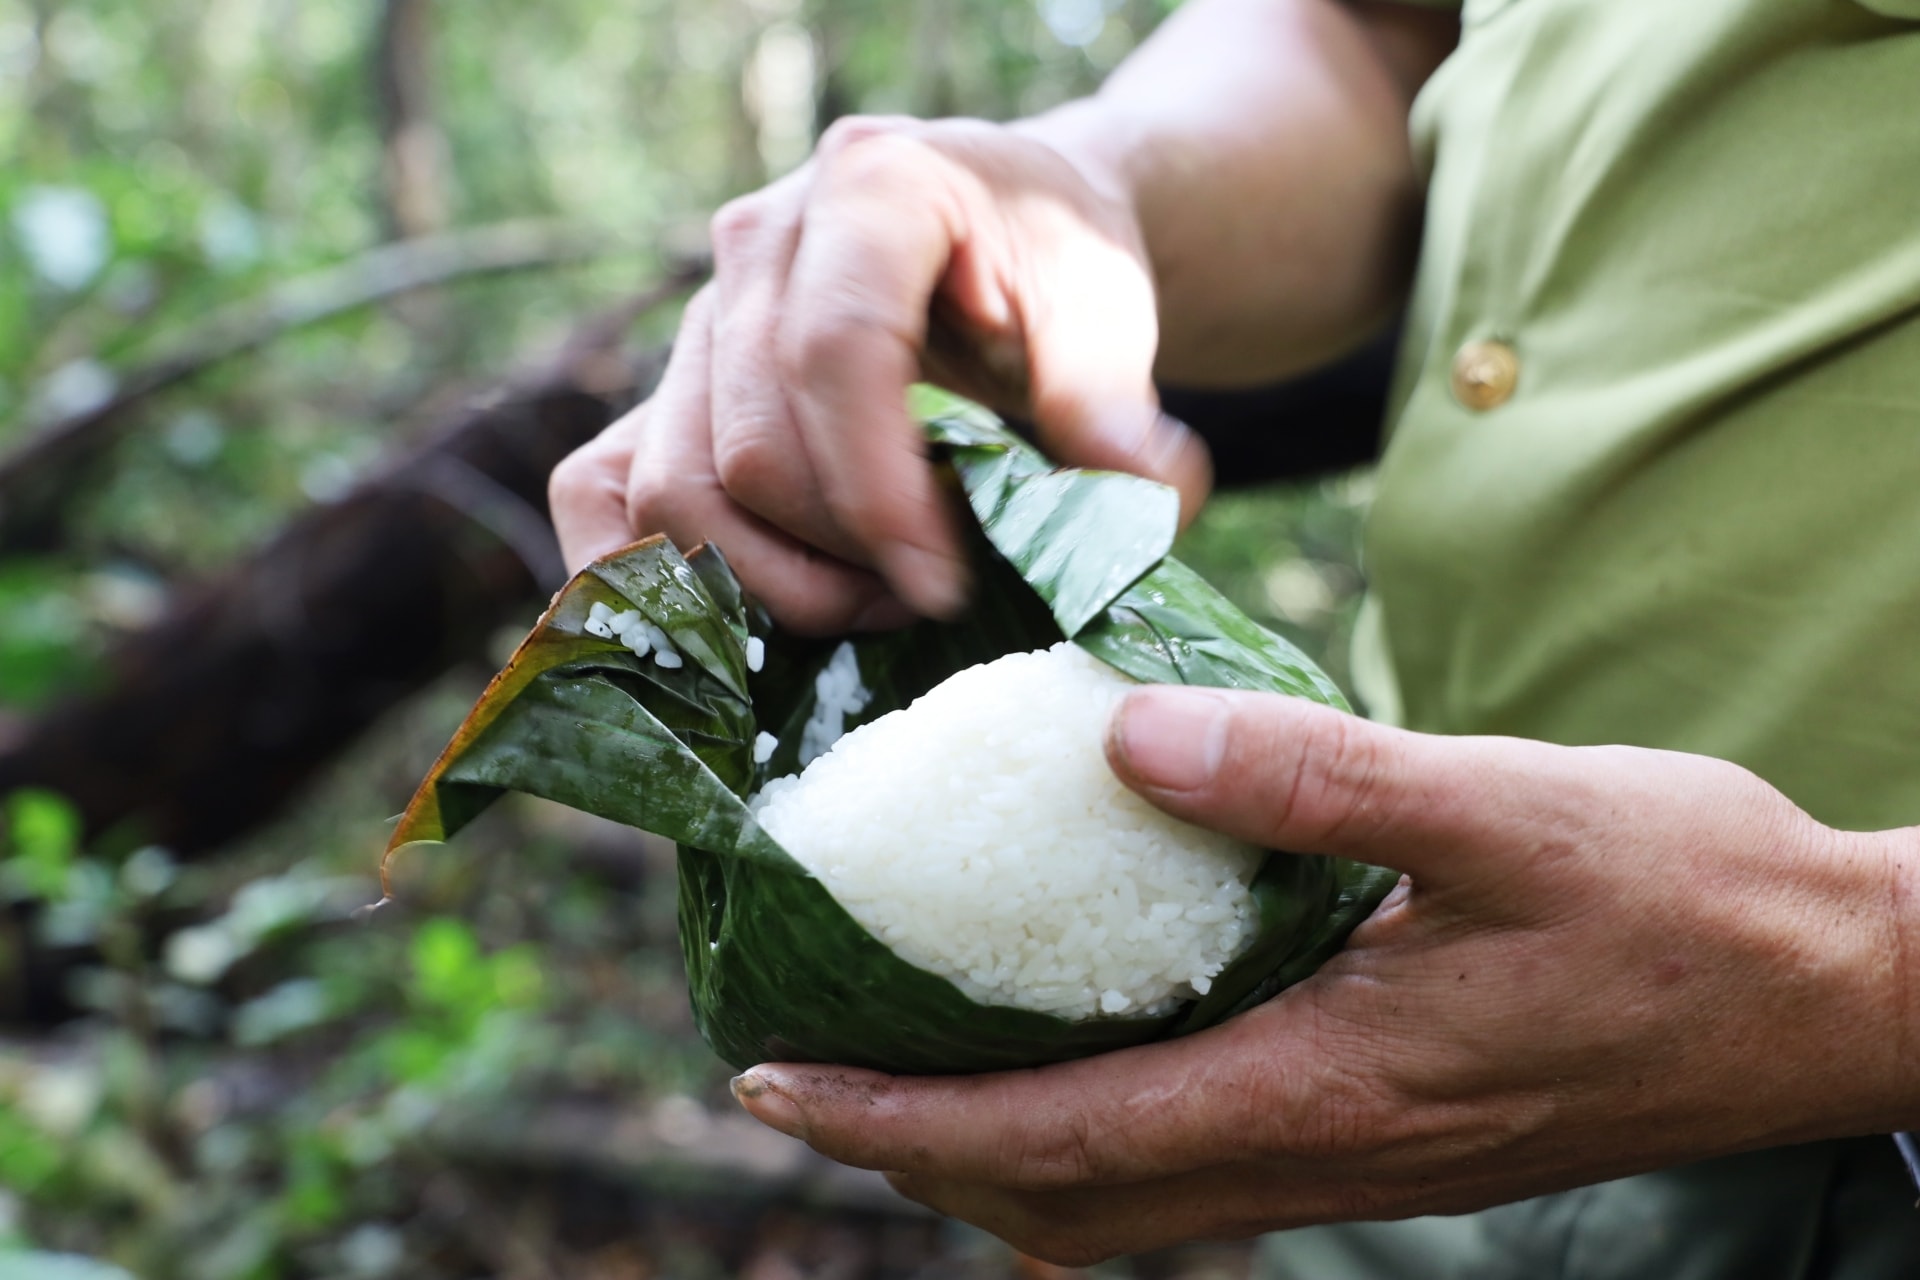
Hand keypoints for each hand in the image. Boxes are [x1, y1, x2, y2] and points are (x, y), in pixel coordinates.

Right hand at [548, 116, 1210, 633]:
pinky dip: (653, 576)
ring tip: (870, 607)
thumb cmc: (1056, 267)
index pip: (837, 352)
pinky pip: (602, 490)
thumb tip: (1148, 506)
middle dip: (840, 557)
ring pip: (672, 488)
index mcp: (874, 187)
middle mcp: (760, 245)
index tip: (941, 589)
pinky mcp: (670, 389)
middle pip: (749, 447)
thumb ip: (1118, 419)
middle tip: (936, 602)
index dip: (879, 493)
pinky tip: (741, 629)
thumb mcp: (1111, 322)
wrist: (1006, 228)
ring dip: (767, 585)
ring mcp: (700, 318)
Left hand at [729, 688, 1916, 1262]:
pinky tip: (1078, 1052)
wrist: (1832, 997)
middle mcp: (1324, 1150)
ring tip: (904, 1074)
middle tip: (804, 1079)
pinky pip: (1198, 1164)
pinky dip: (1097, 1131)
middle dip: (916, 1158)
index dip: (901, 1125)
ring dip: (998, 1155)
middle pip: (1065, 1200)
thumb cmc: (1689, 900)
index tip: (777, 1083)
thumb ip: (1317, 778)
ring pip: (1127, 1199)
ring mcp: (1358, 1157)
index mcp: (1331, 1086)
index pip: (1058, 1140)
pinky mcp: (1390, 1131)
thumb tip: (1129, 736)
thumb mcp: (1509, 809)